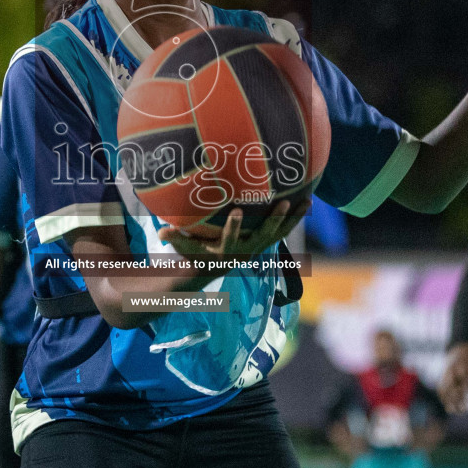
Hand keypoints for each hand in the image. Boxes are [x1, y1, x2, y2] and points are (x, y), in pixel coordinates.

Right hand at [157, 199, 307, 261]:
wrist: (215, 266)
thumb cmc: (196, 252)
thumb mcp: (184, 248)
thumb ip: (174, 240)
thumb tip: (160, 231)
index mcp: (226, 250)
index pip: (230, 239)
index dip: (235, 227)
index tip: (239, 211)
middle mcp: (246, 250)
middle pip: (263, 236)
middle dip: (273, 221)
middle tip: (282, 204)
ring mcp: (258, 246)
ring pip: (278, 233)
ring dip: (291, 219)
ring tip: (305, 202)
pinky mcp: (266, 241)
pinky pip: (283, 229)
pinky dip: (295, 218)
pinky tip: (308, 201)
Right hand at [439, 344, 467, 412]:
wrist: (459, 346)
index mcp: (462, 366)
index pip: (462, 381)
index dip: (465, 391)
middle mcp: (452, 370)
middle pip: (452, 387)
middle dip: (457, 399)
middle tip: (464, 410)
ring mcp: (446, 373)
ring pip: (444, 389)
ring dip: (448, 401)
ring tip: (454, 411)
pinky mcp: (443, 375)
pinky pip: (440, 388)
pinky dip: (443, 398)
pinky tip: (448, 406)